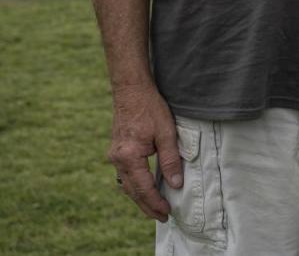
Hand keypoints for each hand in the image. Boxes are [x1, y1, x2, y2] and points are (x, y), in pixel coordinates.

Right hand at [108, 85, 182, 220]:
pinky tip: (144, 188)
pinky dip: (135, 185)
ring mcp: (115, 155)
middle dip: (147, 206)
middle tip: (162, 217)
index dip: (155, 202)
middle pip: (132, 191)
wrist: (131, 90)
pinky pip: (125, 175)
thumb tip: (175, 184)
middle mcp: (117, 159)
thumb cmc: (150, 108)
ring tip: (154, 208)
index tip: (167, 212)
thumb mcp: (166, 133)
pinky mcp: (117, 151)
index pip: (143, 188)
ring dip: (140, 197)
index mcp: (129, 156)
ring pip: (127, 184)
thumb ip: (170, 160)